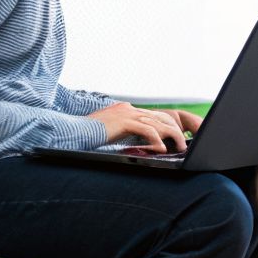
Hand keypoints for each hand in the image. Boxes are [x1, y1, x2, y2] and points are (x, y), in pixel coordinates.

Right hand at [87, 103, 202, 150]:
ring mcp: (127, 113)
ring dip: (172, 136)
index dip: (169, 125)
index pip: (155, 115)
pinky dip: (157, 140)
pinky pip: (147, 130)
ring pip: (158, 123)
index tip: (179, 136)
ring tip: (180, 147)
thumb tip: (143, 142)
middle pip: (161, 117)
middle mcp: (129, 109)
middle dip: (175, 130)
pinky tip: (162, 149)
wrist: (73, 131)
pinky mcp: (123, 121)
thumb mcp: (112, 131)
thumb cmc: (89, 135)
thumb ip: (126, 132)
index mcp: (127, 109)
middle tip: (184, 143)